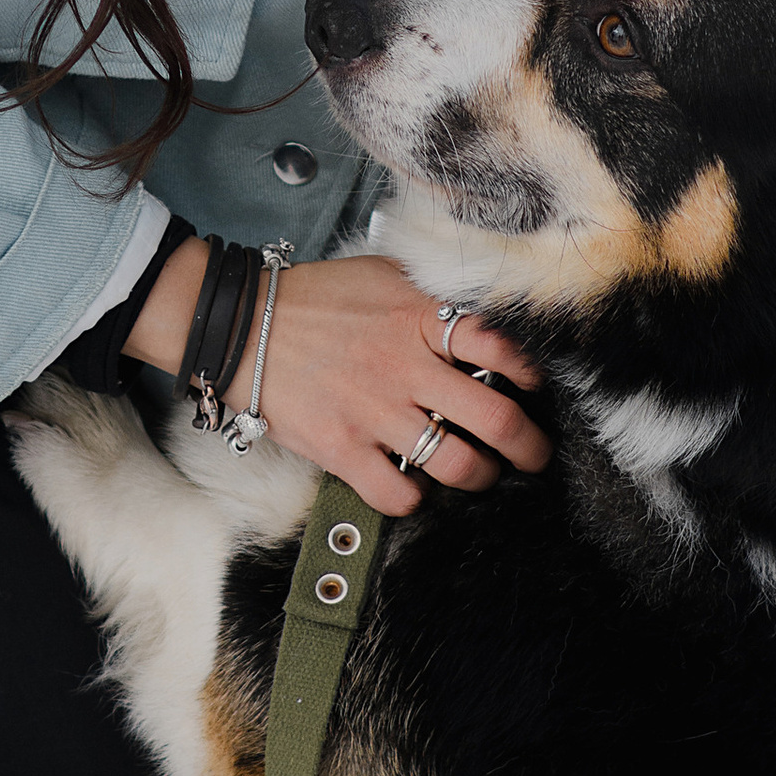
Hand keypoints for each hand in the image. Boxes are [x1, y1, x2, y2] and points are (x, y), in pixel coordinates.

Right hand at [123, 244, 548, 515]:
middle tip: (533, 455)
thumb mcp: (384, 275)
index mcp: (422, 320)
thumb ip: (433, 297)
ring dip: (479, 477)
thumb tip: (482, 314)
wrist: (242, 325)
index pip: (504, 349)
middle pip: (497, 420)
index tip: (534, 389)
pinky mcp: (342, 449)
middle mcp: (407, 368)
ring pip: (458, 466)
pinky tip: (415, 485)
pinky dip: (416, 499)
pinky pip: (399, 495)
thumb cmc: (315, 299)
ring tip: (478, 474)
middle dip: (528, 447)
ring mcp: (375, 412)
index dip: (532, 374)